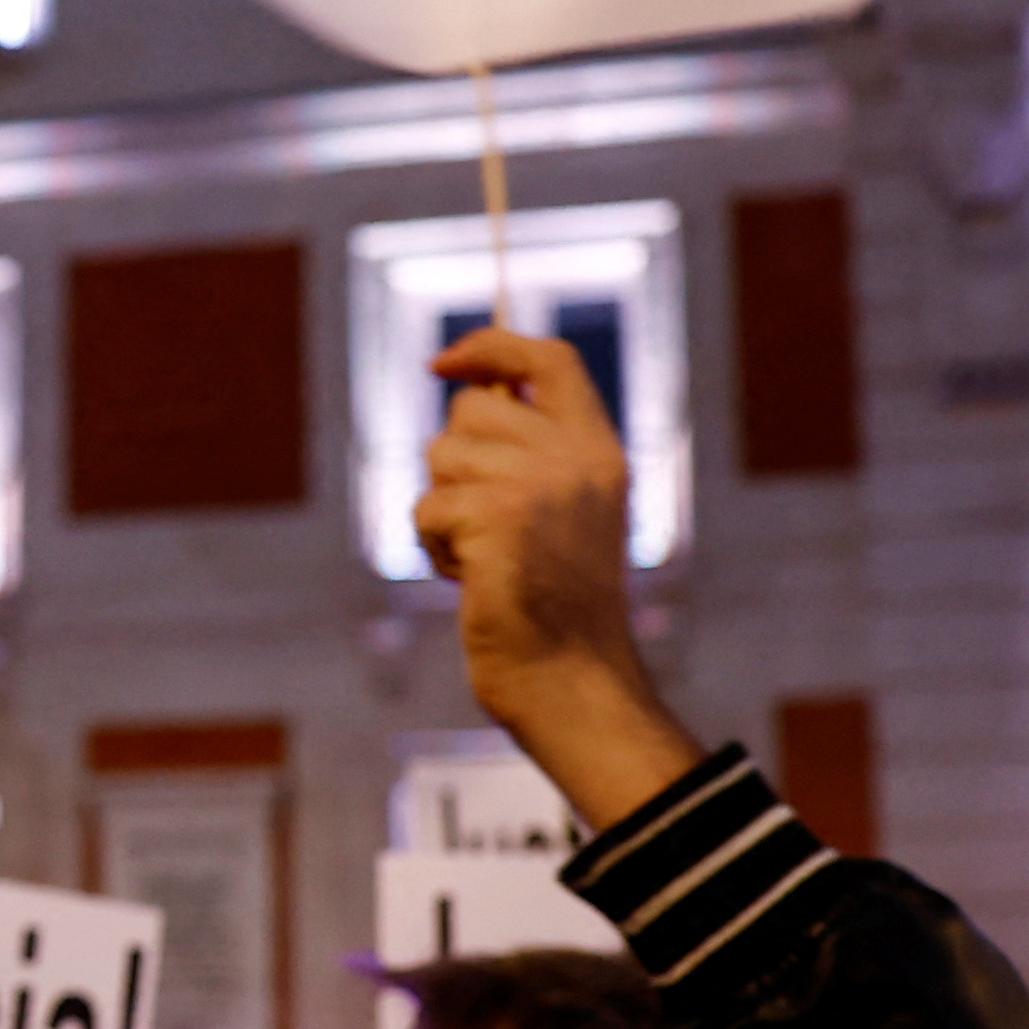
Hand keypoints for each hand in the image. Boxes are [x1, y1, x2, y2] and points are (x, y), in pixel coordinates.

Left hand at [408, 326, 700, 827]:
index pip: (550, 359)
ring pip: (441, 457)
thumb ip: (531, 453)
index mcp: (601, 451)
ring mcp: (541, 484)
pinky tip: (472, 582)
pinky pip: (426, 508)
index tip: (442, 363)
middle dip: (455, 464)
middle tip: (486, 526)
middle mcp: (578, 458)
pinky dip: (433, 548)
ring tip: (484, 560)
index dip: (491, 344)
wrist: (570, 684)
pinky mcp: (499, 516)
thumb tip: (465, 388)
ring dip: (443, 512)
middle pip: (472, 408)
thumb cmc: (554, 610)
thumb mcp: (561, 515)